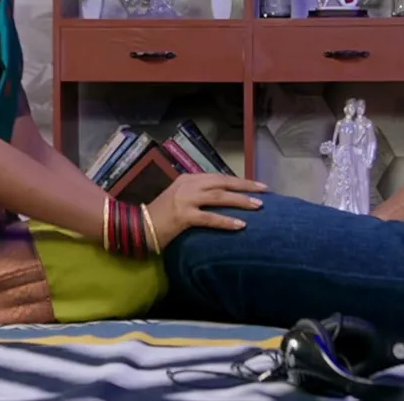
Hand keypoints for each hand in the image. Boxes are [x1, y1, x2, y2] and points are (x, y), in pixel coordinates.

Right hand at [144, 173, 266, 248]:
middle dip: (246, 186)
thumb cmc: (161, 216)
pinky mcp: (183, 216)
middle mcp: (188, 185)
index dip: (239, 181)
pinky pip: (210, 218)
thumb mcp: (180, 199)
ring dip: (241, 201)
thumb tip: (223, 199)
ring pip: (219, 197)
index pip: (219, 177)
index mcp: (188, 179)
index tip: (256, 185)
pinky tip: (241, 225)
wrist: (139, 227)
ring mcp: (185, 199)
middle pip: (223, 183)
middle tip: (264, 190)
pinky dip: (226, 221)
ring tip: (258, 206)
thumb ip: (198, 195)